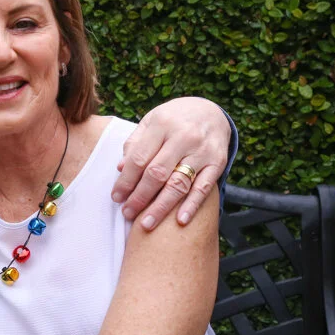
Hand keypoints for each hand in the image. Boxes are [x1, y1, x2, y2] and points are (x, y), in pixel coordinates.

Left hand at [111, 97, 230, 229]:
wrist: (212, 110)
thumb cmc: (173, 120)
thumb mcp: (152, 121)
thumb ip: (135, 144)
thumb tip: (120, 169)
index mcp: (162, 124)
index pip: (139, 158)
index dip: (126, 180)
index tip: (116, 197)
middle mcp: (184, 136)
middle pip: (157, 173)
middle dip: (139, 197)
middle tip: (127, 214)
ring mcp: (203, 150)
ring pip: (179, 183)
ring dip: (161, 207)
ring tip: (146, 224)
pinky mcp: (218, 162)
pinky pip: (203, 188)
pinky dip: (192, 205)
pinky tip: (179, 220)